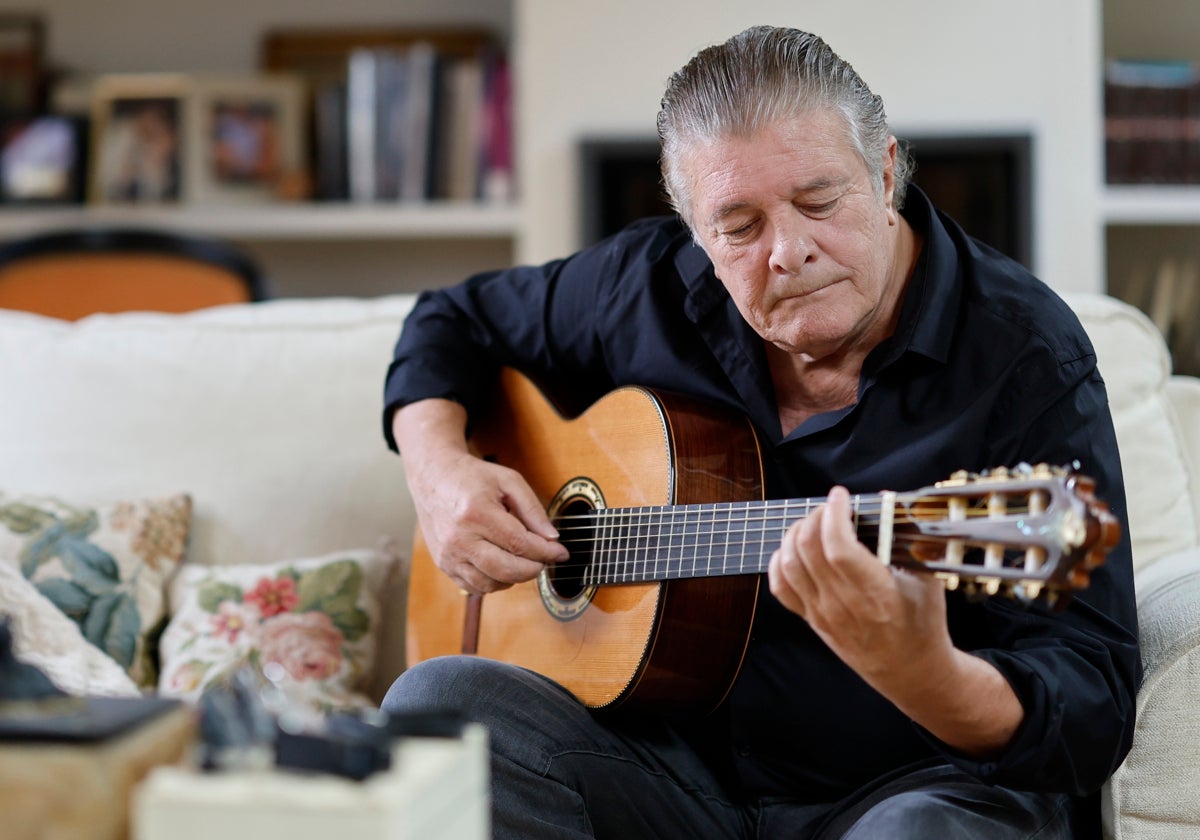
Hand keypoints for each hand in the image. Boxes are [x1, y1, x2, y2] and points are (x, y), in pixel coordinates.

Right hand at [411, 449, 569, 593]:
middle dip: (533, 569)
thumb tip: (552, 538)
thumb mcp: (509, 481)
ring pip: (491, 584)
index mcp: (475, 513)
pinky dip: (495, 582)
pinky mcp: (444, 564)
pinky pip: (475, 587)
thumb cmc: (472, 477)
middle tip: (544, 560)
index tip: (561, 553)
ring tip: (523, 561)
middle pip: (506, 570)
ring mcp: (448, 554)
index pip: (519, 543)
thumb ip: (533, 509)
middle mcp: (458, 538)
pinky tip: (503, 566)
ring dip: (515, 578)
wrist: (433, 477)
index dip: (545, 552)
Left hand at [768, 486, 953, 696]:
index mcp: (875, 593)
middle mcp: (842, 604)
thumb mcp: (929, 581)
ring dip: (795, 534)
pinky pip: (781, 587)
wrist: (910, 671)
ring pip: (789, 564)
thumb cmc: (923, 624)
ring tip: (813, 523)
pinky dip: (780, 560)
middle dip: (815, 516)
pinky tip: (794, 548)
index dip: (834, 514)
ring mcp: (822, 613)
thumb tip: (891, 503)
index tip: (841, 495)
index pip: (839, 547)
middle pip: (808, 549)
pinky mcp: (811, 620)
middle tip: (831, 507)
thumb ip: (912, 543)